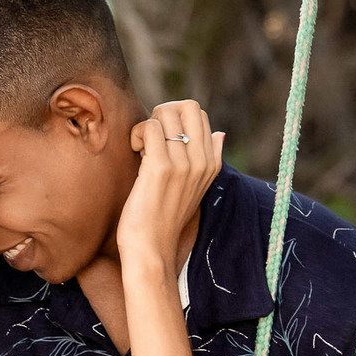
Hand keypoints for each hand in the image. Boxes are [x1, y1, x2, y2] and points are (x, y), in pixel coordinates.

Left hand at [116, 100, 223, 269]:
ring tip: (141, 149)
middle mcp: (202, 162)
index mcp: (212, 164)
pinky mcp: (162, 168)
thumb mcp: (194, 188)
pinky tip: (135, 151)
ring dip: (148, 126)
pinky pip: (151, 127)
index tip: (162, 142)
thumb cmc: (164, 218)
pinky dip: (138, 133)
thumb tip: (220, 133)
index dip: (175, 120)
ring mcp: (184, 164)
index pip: (200, 115)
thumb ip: (208, 159)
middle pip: (188, 106)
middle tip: (150, 139)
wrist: (151, 249)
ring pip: (166, 114)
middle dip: (163, 114)